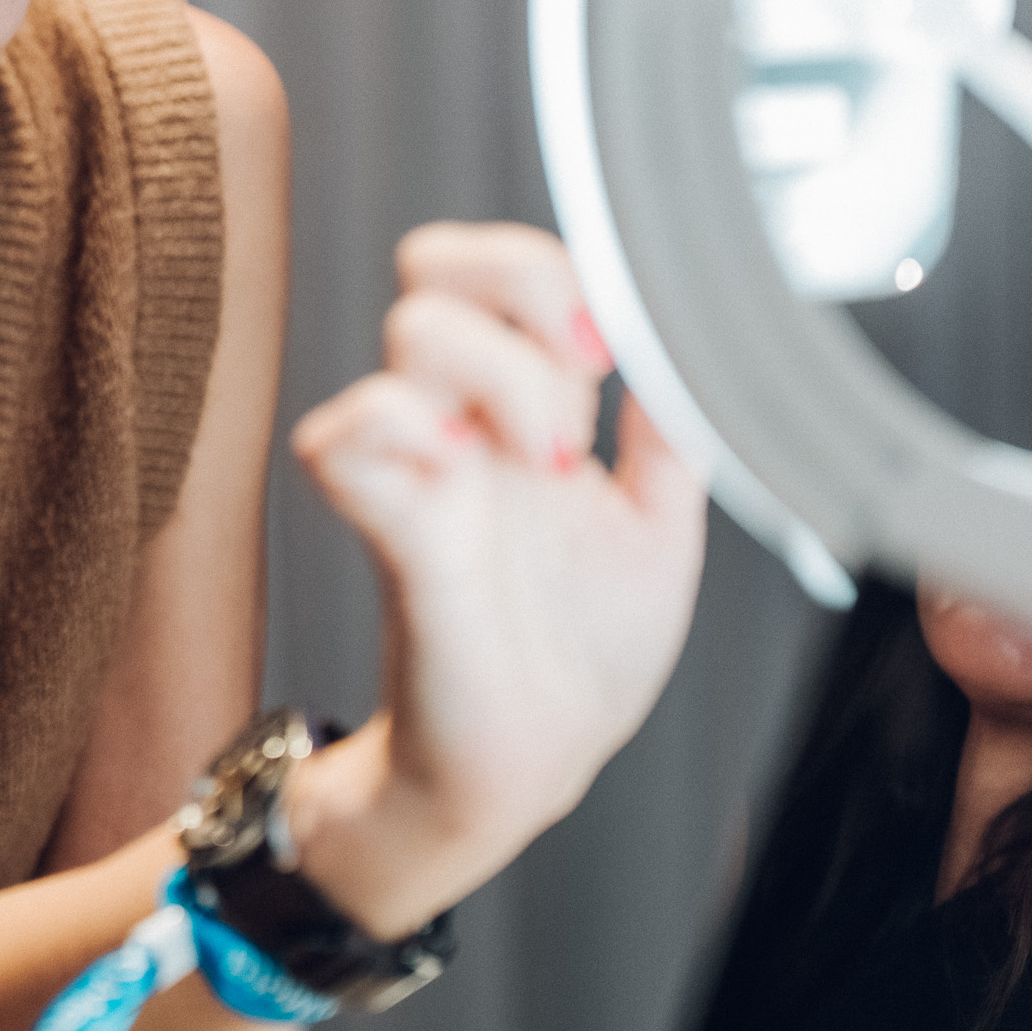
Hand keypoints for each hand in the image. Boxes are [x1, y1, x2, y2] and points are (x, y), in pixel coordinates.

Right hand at [285, 223, 706, 932]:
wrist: (531, 763)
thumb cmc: (576, 660)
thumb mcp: (659, 533)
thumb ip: (670, 438)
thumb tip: (692, 348)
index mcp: (532, 410)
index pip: (506, 272)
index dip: (559, 272)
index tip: (616, 341)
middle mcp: (467, 423)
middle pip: (435, 267)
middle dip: (519, 287)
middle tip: (578, 372)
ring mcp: (422, 469)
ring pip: (410, 334)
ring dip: (499, 374)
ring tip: (549, 459)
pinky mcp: (389, 529)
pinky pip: (339, 440)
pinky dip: (397, 431)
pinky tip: (463, 473)